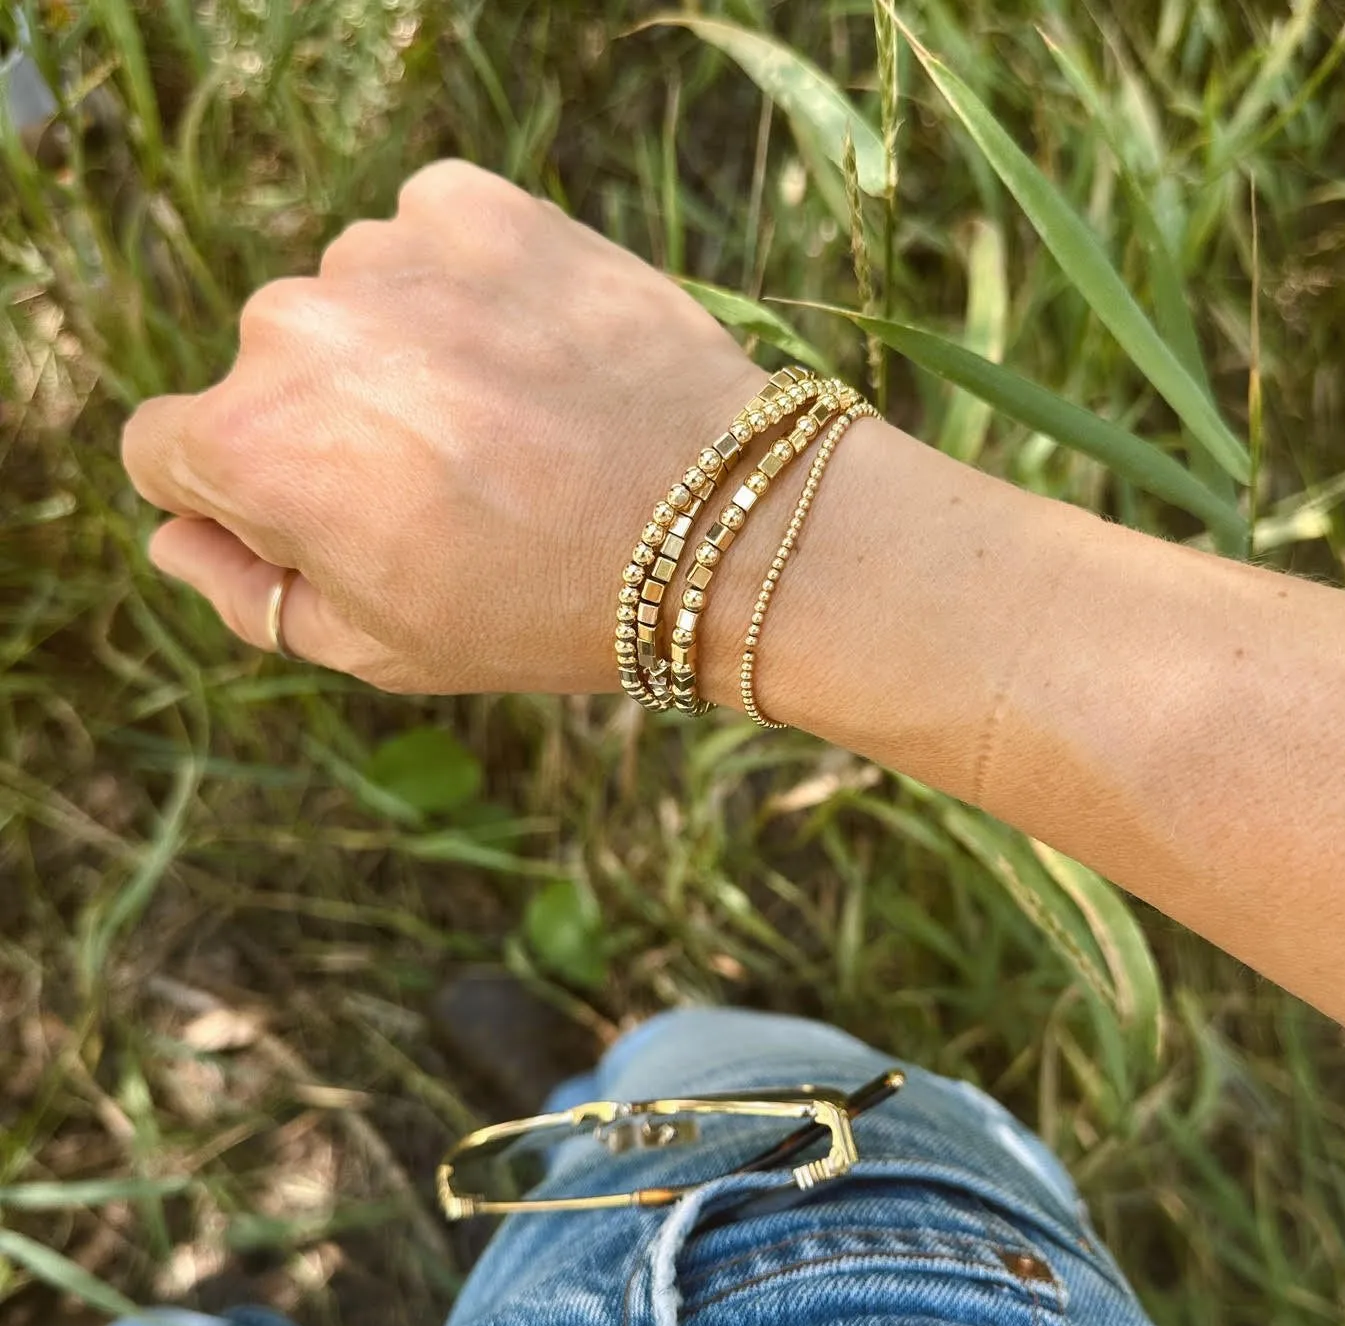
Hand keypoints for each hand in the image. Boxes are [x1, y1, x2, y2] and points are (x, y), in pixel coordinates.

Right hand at [124, 160, 765, 694]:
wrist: (720, 526)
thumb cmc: (545, 607)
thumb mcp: (381, 646)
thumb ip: (249, 595)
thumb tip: (176, 536)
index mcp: (253, 446)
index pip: (170, 453)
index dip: (245, 501)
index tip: (334, 522)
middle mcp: (295, 327)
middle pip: (267, 375)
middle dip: (330, 427)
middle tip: (450, 487)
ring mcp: (387, 253)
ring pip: (352, 304)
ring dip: (405, 353)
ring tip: (511, 426)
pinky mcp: (476, 208)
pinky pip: (427, 238)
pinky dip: (465, 287)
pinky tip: (534, 356)